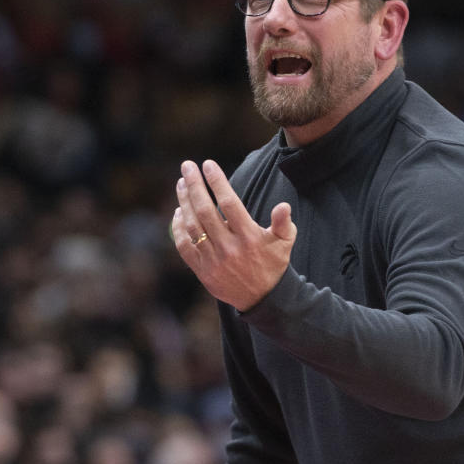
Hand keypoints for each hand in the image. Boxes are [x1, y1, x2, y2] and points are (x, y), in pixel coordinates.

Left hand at [171, 159, 295, 310]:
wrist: (263, 299)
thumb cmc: (274, 263)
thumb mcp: (286, 241)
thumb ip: (283, 222)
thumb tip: (283, 206)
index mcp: (249, 237)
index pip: (229, 203)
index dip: (217, 181)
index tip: (207, 164)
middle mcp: (229, 247)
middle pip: (205, 211)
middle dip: (194, 185)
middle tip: (186, 166)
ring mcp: (213, 260)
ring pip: (192, 226)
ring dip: (184, 202)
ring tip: (181, 183)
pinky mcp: (202, 271)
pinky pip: (184, 246)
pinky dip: (178, 228)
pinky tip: (178, 211)